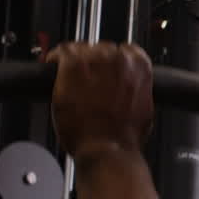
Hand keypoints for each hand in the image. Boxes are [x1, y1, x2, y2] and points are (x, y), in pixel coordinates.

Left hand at [47, 42, 154, 166]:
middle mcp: (119, 59)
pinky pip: (62, 51)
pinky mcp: (73, 66)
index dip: (113, 61)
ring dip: (77, 61)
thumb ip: (135, 90)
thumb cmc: (124, 137)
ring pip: (82, 49)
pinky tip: (55, 68)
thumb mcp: (143, 110)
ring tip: (72, 78)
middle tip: (88, 80)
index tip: (106, 69)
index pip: (126, 50)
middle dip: (95, 63)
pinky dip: (56, 58)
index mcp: (139, 66)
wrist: (108, 149)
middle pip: (102, 49)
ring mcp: (95, 60)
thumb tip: (128, 89)